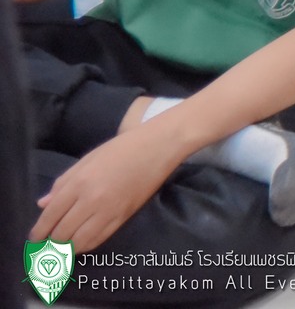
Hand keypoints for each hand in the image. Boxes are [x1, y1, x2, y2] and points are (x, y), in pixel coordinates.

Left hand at [31, 123, 184, 250]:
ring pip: (79, 241)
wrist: (158, 148)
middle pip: (63, 232)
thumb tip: (43, 204)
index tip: (34, 238)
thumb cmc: (121, 149)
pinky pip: (99, 239)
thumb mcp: (87, 160)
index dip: (39, 230)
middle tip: (45, 246)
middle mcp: (92, 200)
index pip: (51, 215)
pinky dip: (86, 246)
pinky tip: (80, 245)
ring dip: (66, 248)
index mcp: (80, 182)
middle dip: (51, 242)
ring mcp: (109, 211)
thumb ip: (63, 183)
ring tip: (60, 248)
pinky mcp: (124, 217)